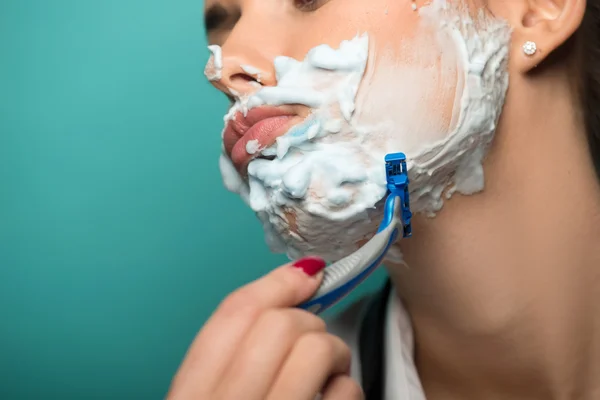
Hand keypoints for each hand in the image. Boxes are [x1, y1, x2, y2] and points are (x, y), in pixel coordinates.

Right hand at [167, 257, 363, 399]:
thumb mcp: (207, 394)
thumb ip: (231, 349)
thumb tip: (298, 277)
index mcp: (191, 394)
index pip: (233, 314)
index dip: (276, 283)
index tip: (308, 272)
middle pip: (281, 324)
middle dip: (307, 322)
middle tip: (312, 344)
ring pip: (318, 348)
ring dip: (333, 353)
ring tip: (328, 374)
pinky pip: (345, 392)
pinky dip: (348, 388)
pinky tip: (334, 398)